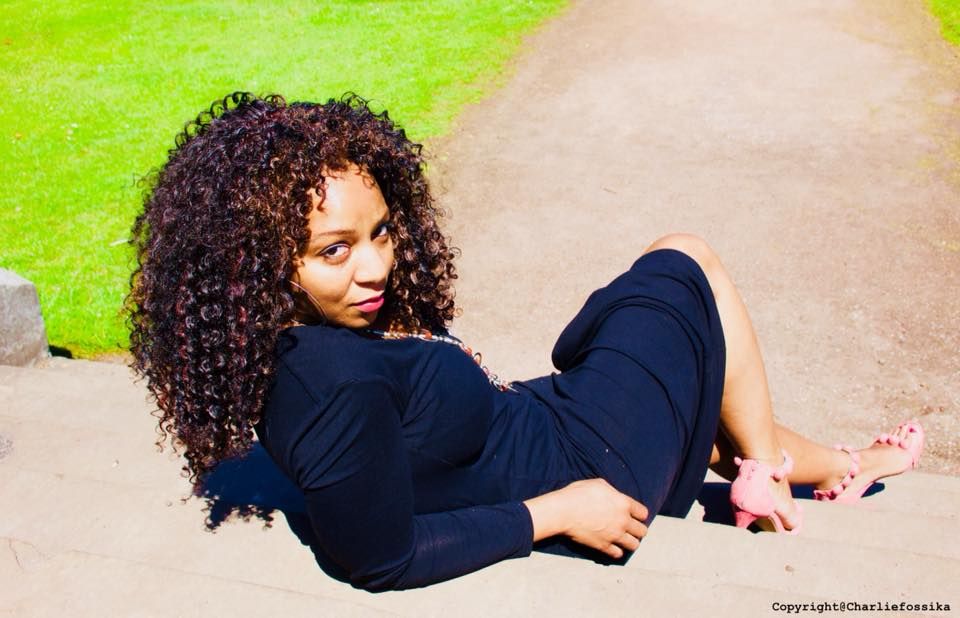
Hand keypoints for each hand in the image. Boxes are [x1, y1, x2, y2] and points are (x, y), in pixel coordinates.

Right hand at [524, 478, 648, 558]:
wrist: (563, 511)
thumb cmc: (577, 494)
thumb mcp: (598, 484)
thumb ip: (612, 492)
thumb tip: (615, 497)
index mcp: (623, 504)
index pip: (643, 513)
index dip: (639, 514)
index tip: (634, 515)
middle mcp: (623, 521)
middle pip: (642, 531)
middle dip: (638, 529)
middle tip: (631, 528)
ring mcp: (614, 535)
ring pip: (634, 545)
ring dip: (630, 541)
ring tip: (624, 539)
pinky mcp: (604, 546)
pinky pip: (618, 554)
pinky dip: (617, 550)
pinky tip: (612, 545)